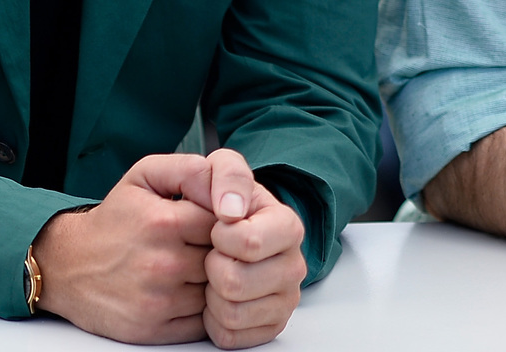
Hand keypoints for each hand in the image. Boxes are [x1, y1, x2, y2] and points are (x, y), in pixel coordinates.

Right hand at [31, 153, 215, 342]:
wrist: (67, 265)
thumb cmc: (115, 218)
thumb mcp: (147, 175)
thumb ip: (194, 172)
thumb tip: (230, 197)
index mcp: (164, 222)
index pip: (228, 222)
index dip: (226, 220)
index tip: (213, 220)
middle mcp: (162, 264)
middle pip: (226, 258)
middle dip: (222, 250)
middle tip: (202, 244)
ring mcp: (157, 301)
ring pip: (218, 291)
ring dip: (213, 281)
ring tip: (192, 266)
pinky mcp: (152, 330)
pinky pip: (201, 322)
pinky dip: (200, 309)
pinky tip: (184, 291)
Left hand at [197, 150, 305, 349]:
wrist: (217, 236)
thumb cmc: (219, 204)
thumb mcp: (220, 170)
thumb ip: (226, 173)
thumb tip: (230, 209)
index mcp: (288, 226)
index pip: (250, 243)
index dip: (222, 237)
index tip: (217, 227)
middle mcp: (294, 265)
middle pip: (237, 283)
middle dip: (212, 269)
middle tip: (213, 255)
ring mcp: (285, 299)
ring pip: (232, 313)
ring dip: (211, 296)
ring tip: (213, 277)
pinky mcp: (270, 326)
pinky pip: (230, 336)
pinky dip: (213, 322)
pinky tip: (216, 300)